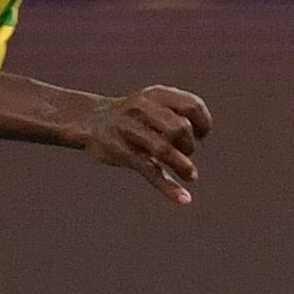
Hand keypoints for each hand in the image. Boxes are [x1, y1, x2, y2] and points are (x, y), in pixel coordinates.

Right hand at [81, 85, 211, 204]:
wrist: (90, 120)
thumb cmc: (131, 115)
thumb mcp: (153, 102)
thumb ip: (177, 112)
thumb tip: (202, 134)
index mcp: (156, 95)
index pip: (192, 106)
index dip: (203, 123)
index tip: (201, 136)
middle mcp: (143, 108)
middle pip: (179, 128)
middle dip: (189, 144)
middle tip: (186, 152)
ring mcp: (130, 130)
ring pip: (164, 149)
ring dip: (183, 165)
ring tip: (190, 175)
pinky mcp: (122, 152)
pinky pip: (150, 171)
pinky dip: (169, 187)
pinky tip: (184, 198)